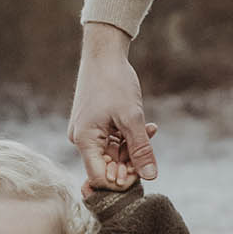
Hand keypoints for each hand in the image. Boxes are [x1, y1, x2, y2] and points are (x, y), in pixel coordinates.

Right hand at [68, 22, 157, 188]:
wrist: (104, 52)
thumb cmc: (114, 81)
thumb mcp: (132, 117)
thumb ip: (140, 149)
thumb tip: (150, 177)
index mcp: (85, 140)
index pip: (100, 178)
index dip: (121, 181)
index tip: (142, 169)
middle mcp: (82, 140)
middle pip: (107, 167)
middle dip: (131, 161)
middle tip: (148, 146)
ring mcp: (88, 132)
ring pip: (113, 153)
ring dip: (133, 147)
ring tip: (150, 129)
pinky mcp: (95, 125)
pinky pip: (113, 140)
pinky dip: (129, 137)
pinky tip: (147, 126)